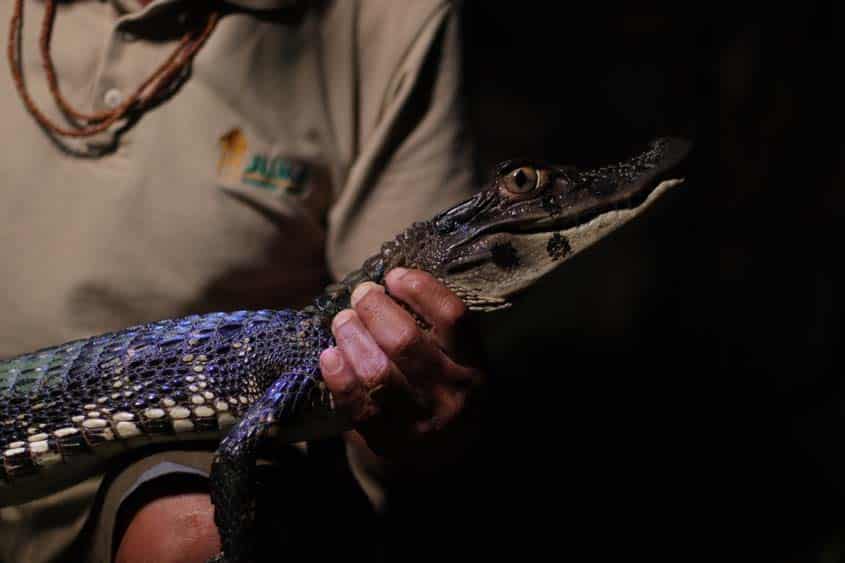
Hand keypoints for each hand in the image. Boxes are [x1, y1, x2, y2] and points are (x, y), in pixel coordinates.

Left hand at [320, 268, 484, 471]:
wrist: (446, 465)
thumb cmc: (444, 396)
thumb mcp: (458, 364)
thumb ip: (434, 331)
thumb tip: (388, 284)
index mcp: (473, 368)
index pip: (452, 318)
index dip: (420, 289)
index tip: (395, 276)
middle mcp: (451, 396)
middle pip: (405, 340)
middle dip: (374, 308)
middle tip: (361, 295)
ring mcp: (419, 422)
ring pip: (377, 371)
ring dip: (352, 337)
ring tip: (343, 322)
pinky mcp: (388, 442)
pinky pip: (356, 403)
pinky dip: (338, 375)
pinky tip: (329, 356)